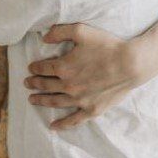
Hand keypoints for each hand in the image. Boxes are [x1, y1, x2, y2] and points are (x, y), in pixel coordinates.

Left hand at [24, 23, 147, 129]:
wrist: (131, 64)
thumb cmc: (107, 46)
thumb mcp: (81, 31)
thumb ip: (59, 32)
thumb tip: (43, 38)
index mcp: (63, 67)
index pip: (43, 68)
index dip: (34, 68)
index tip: (30, 69)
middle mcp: (68, 85)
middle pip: (46, 85)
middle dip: (34, 84)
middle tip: (27, 83)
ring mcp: (79, 99)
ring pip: (54, 102)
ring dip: (41, 100)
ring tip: (32, 99)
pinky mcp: (92, 109)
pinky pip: (73, 120)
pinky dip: (61, 124)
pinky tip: (52, 126)